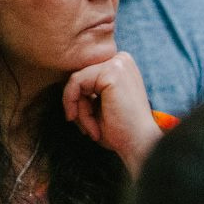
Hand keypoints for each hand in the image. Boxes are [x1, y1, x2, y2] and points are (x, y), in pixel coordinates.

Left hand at [62, 51, 160, 175]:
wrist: (139, 144)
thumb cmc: (122, 129)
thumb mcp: (101, 103)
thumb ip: (87, 88)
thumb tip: (63, 82)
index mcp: (121, 66)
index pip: (86, 76)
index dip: (81, 100)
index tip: (87, 122)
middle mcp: (122, 60)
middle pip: (80, 77)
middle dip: (79, 105)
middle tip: (89, 128)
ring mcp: (118, 64)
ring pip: (76, 81)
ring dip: (79, 109)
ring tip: (92, 128)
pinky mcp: (112, 72)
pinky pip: (75, 83)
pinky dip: (76, 106)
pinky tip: (90, 124)